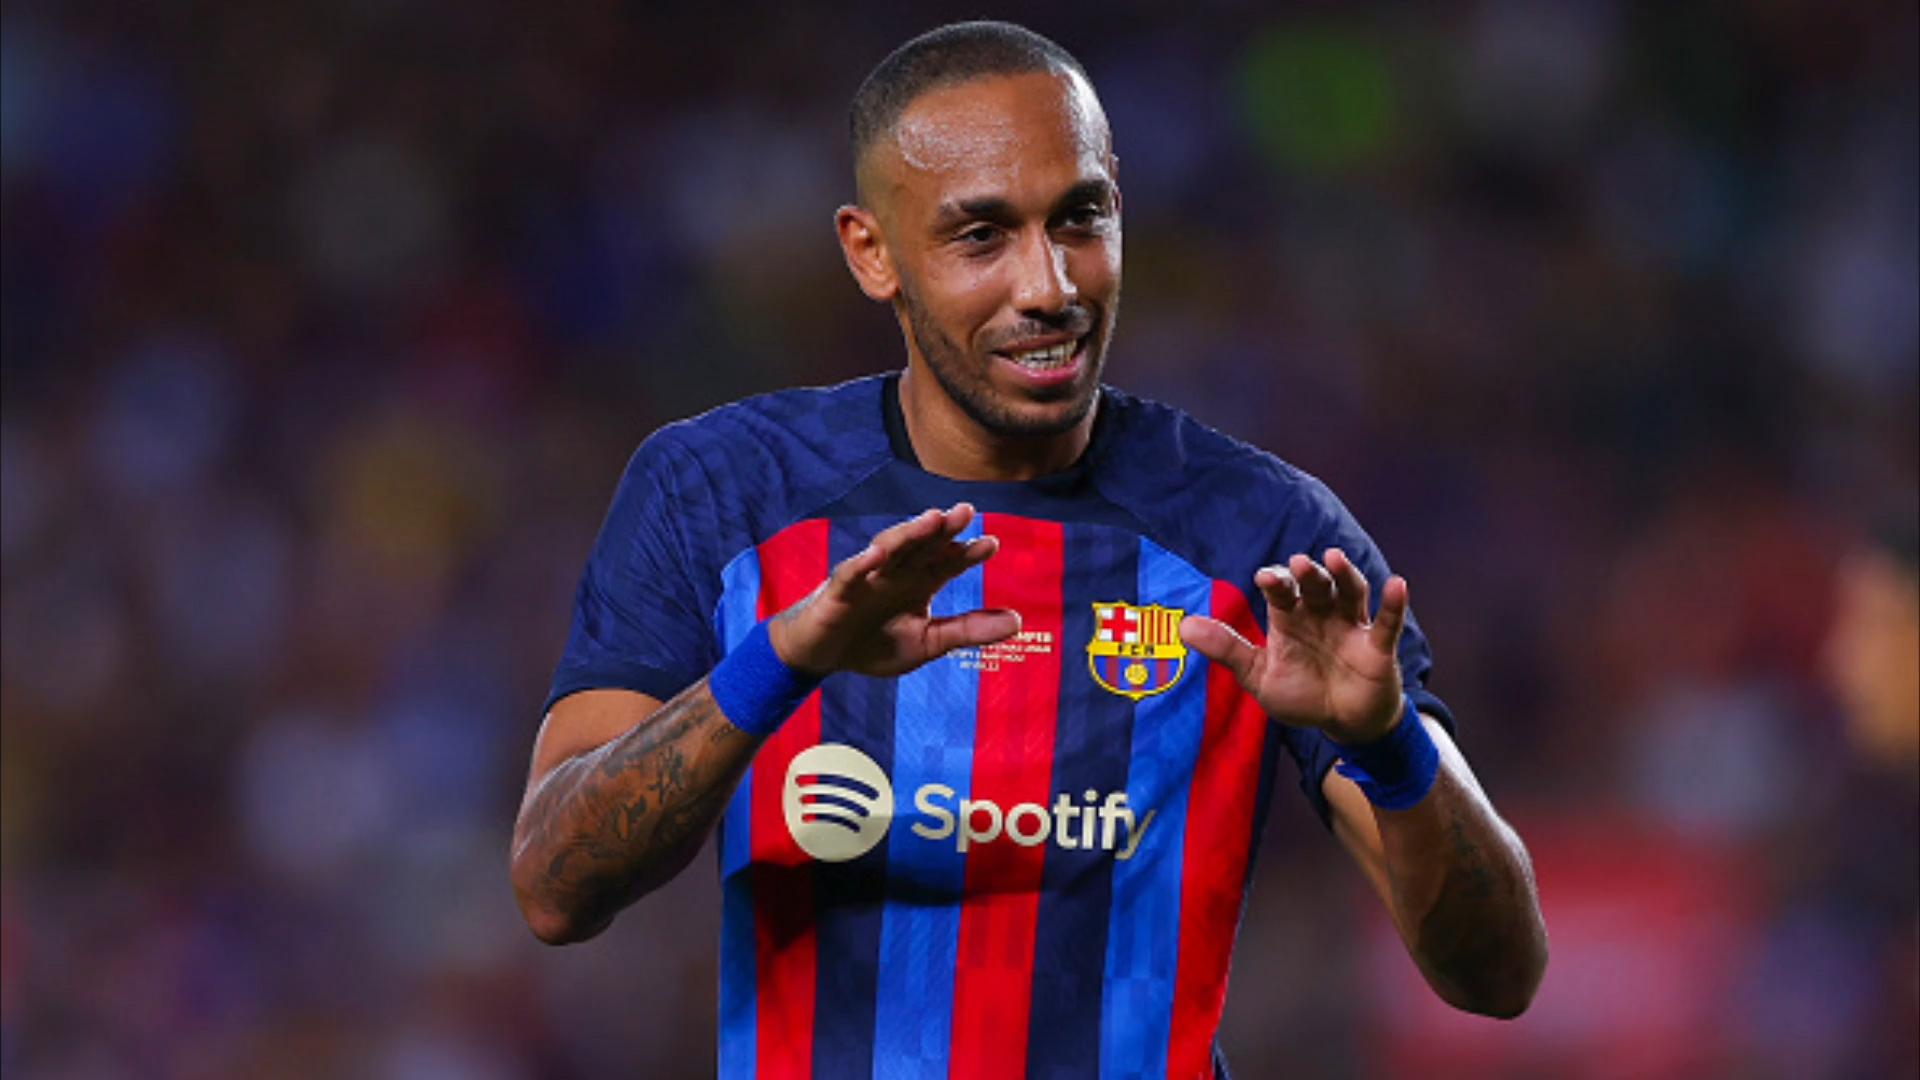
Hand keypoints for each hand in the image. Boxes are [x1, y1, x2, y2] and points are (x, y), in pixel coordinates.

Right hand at [767, 503, 1020, 677]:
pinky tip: (878, 553)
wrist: (823, 656)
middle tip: (966, 511)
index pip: (949, 561)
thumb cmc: (875, 643)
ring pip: (890, 547)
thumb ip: (969, 630)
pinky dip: (863, 562)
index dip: (968, 552)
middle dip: (943, 528)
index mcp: (921, 580)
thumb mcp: (929, 642)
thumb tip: (1018, 621)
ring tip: (932, 519)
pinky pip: (851, 572)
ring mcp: (868, 576)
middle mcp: (897, 571)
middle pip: (923, 544)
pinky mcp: (838, 590)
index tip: (992, 544)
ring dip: (910, 532)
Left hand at [1180, 548, 1408, 743]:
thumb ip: (1228, 650)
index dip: (1275, 582)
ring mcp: (1351, 626)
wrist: (1342, 723)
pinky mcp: (1377, 646)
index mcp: (1290, 617)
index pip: (1281, 591)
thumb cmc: (1302, 694)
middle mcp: (1320, 614)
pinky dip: (1394, 603)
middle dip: (1308, 574)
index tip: (1265, 578)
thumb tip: (1183, 628)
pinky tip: (1397, 583)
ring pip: (1349, 592)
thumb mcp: (1260, 676)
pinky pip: (1387, 621)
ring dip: (1344, 575)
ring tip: (1335, 558)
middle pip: (1316, 586)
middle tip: (1300, 565)